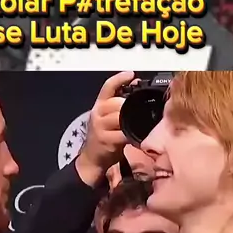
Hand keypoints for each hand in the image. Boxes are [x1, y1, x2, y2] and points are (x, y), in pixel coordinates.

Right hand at [75, 70, 134, 186]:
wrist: (92, 158)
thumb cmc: (104, 136)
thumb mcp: (108, 118)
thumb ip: (119, 104)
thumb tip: (135, 86)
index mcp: (99, 105)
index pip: (107, 87)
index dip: (119, 78)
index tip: (131, 74)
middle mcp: (97, 113)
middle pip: (117, 102)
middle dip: (130, 105)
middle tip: (140, 110)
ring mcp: (100, 127)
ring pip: (120, 117)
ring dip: (131, 121)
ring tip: (139, 124)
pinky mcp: (105, 140)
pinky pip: (122, 134)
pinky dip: (131, 136)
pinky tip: (135, 137)